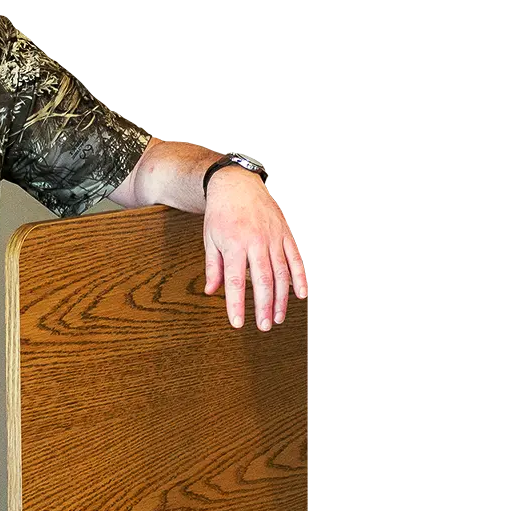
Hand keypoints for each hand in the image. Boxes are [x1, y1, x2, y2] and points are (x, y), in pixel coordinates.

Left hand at [203, 167, 307, 329]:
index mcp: (234, 244)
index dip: (237, 304)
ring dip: (281, 299)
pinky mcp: (285, 234)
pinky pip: (295, 259)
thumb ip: (213, 267)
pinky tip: (300, 295)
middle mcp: (256, 241)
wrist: (236, 184)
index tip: (237, 323)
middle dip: (264, 306)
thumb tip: (211, 291)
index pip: (236, 281)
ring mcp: (273, 237)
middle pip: (263, 280)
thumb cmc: (221, 213)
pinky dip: (299, 278)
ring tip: (277, 318)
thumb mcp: (210, 239)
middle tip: (263, 326)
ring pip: (281, 273)